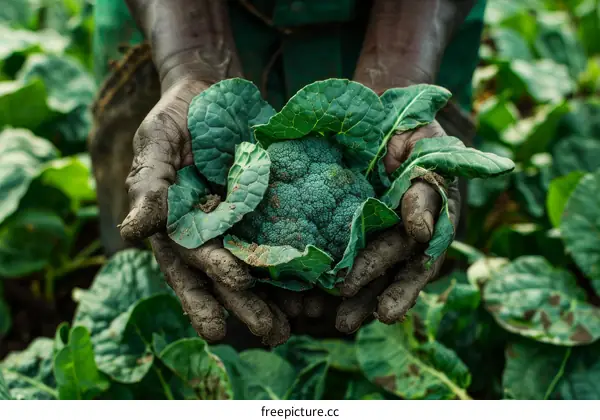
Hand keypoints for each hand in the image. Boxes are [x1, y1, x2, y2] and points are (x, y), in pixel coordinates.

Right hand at [118, 78, 291, 346]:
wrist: (213, 89)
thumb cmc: (176, 117)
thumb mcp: (157, 144)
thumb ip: (149, 186)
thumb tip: (131, 233)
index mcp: (179, 225)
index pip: (189, 267)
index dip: (202, 296)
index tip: (218, 326)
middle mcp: (213, 230)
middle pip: (228, 275)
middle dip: (248, 306)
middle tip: (272, 334)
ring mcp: (245, 219)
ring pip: (261, 264)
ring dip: (279, 296)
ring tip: (300, 324)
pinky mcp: (272, 204)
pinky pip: (287, 234)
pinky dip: (302, 259)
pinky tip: (320, 284)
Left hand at [335, 120, 461, 332]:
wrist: (383, 116)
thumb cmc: (412, 132)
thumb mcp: (427, 150)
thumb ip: (425, 189)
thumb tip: (420, 230)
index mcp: (428, 223)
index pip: (415, 262)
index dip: (401, 289)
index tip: (385, 313)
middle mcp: (403, 237)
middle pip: (386, 276)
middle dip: (366, 300)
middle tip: (345, 323)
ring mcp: (377, 234)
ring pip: (363, 272)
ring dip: (344, 299)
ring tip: (319, 322)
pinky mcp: (348, 228)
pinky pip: (336, 253)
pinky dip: (320, 276)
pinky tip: (302, 297)